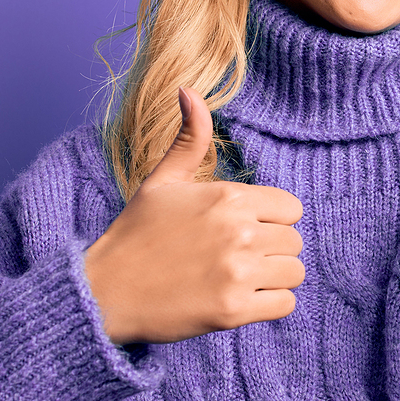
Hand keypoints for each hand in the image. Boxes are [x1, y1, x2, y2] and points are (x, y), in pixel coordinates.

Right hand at [84, 87, 304, 343]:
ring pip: (295, 273)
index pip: (291, 208)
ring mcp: (237, 272)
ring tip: (240, 279)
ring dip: (274, 278)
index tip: (244, 230)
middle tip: (237, 258)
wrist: (105, 290)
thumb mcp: (162, 180)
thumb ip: (189, 138)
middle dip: (272, 250)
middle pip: (294, 241)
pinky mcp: (233, 311)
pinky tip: (242, 299)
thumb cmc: (136, 233)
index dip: (271, 220)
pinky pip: (285, 304)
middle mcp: (238, 231)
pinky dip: (269, 304)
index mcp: (228, 197)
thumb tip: (189, 89)